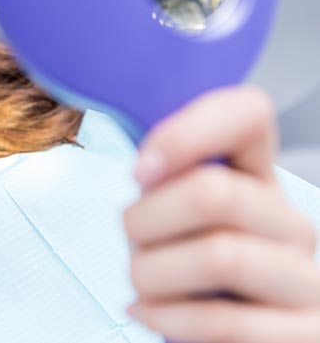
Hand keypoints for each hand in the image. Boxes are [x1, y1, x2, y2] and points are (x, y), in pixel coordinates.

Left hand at [123, 84, 319, 341]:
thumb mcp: (166, 218)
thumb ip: (161, 181)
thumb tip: (148, 168)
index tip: (142, 170)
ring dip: (152, 272)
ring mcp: (308, 283)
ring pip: (219, 257)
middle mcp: (293, 225)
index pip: (248, 113)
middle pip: (213, 192)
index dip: (186, 131)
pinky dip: (168, 317)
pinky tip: (148, 312)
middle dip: (145, 219)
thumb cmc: (179, 272)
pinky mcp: (304, 335)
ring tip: (142, 281)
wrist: (217, 339)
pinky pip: (226, 324)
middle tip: (132, 239)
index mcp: (259, 182)